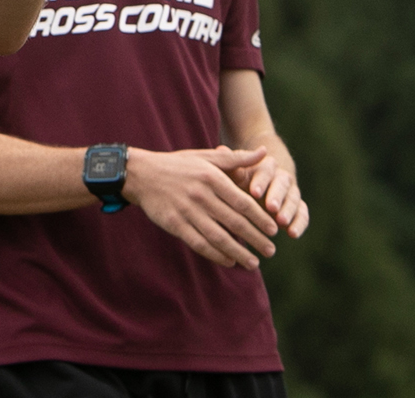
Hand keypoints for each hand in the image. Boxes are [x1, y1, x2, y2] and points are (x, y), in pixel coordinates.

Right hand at [124, 145, 279, 268]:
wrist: (140, 174)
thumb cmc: (178, 165)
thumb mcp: (205, 156)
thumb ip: (236, 159)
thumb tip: (264, 152)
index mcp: (211, 177)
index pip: (243, 202)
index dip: (260, 218)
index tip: (274, 230)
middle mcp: (200, 195)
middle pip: (234, 222)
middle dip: (255, 239)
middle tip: (271, 251)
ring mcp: (186, 210)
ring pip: (218, 236)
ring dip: (238, 252)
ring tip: (254, 263)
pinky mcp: (173, 223)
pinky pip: (198, 243)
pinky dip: (215, 254)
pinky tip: (229, 261)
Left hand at [234, 152, 309, 238]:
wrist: (255, 186)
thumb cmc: (238, 179)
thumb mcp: (232, 172)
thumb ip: (230, 165)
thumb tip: (221, 149)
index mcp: (265, 166)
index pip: (265, 171)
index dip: (260, 182)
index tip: (254, 192)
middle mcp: (282, 177)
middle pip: (282, 184)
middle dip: (277, 196)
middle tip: (271, 208)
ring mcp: (291, 193)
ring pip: (294, 199)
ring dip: (289, 211)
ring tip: (281, 222)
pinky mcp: (298, 208)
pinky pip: (302, 214)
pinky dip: (300, 223)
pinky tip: (293, 234)